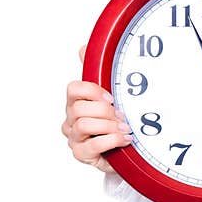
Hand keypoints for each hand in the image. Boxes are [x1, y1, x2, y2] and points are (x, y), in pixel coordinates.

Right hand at [61, 45, 131, 173]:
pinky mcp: (81, 154)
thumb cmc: (119, 122)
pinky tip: (124, 140)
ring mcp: (74, 138)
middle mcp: (71, 119)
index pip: (73, 88)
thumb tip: (83, 47)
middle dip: (105, 111)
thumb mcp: (114, 96)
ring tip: (125, 130)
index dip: (93, 91)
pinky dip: (111, 141)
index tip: (111, 97)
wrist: (129, 150)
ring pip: (84, 125)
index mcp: (77, 102)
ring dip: (109, 127)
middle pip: (80, 108)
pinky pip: (91, 146)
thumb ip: (100, 73)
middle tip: (122, 117)